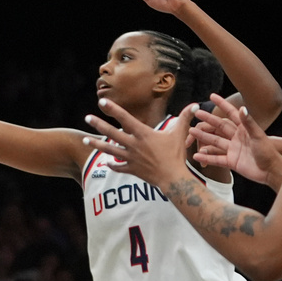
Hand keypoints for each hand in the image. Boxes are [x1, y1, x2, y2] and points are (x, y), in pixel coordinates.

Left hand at [82, 98, 196, 186]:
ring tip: (85, 139)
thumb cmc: (176, 155)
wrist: (173, 178)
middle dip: (98, 124)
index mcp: (142, 134)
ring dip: (96, 144)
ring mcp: (130, 157)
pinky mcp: (131, 169)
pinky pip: (118, 167)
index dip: (113, 109)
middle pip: (111, 133)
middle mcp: (133, 144)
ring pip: (109, 150)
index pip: (124, 118)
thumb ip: (185, 118)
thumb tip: (196, 105)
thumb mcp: (180, 134)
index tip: (101, 102)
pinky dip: (112, 164)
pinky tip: (106, 162)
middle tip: (87, 117)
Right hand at [191, 93, 281, 185]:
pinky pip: (216, 158)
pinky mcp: (231, 161)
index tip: (212, 96)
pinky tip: (196, 156)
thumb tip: (242, 107)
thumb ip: (248, 122)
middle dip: (208, 120)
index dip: (222, 105)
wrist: (271, 171)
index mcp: (244, 130)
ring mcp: (232, 149)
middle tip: (197, 113)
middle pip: (219, 127)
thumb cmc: (268, 152)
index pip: (231, 114)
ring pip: (214, 142)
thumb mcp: (258, 136)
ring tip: (191, 132)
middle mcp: (236, 138)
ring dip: (203, 137)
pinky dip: (206, 158)